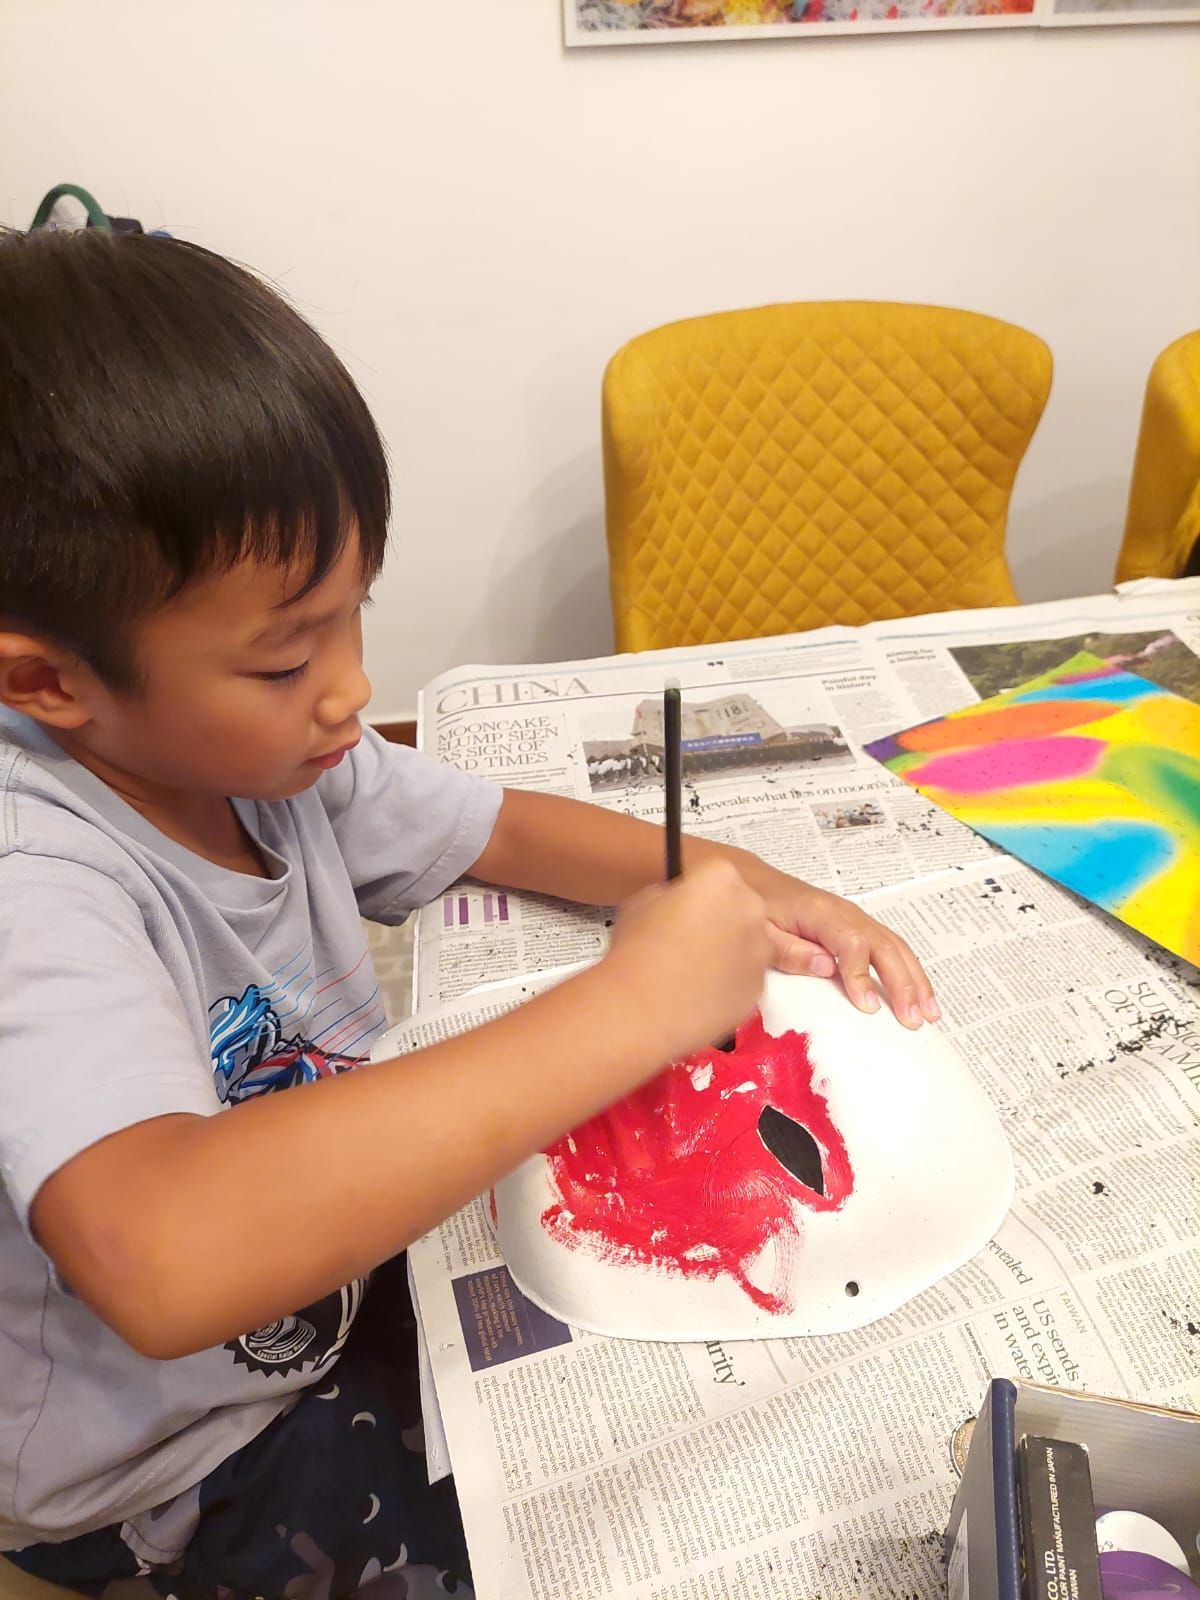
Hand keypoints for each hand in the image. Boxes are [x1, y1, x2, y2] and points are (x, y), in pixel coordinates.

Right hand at [605, 858, 771, 1061]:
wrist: (642, 1009)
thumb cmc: (636, 949)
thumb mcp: (643, 901)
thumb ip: (672, 895)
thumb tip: (681, 906)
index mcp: (721, 878)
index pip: (716, 876)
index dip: (695, 894)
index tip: (679, 912)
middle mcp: (751, 908)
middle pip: (740, 906)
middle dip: (720, 919)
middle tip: (687, 941)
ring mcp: (761, 950)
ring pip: (748, 943)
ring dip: (729, 951)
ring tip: (693, 972)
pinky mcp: (759, 987)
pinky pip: (746, 976)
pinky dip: (729, 982)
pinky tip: (700, 994)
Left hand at [759, 880, 938, 1029]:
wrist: (755, 881)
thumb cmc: (755, 907)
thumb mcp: (760, 930)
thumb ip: (789, 950)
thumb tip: (825, 968)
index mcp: (818, 913)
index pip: (850, 943)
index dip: (861, 975)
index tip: (868, 1006)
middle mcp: (844, 914)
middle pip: (884, 946)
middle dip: (902, 984)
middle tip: (912, 1019)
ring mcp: (855, 919)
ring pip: (895, 947)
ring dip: (915, 981)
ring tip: (929, 1014)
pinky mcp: (859, 927)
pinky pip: (892, 947)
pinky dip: (910, 971)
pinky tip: (919, 994)